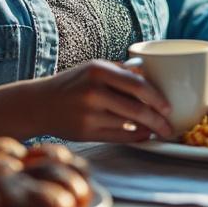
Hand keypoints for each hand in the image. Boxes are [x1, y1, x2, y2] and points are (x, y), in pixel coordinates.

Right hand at [41, 60, 174, 141]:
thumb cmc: (72, 84)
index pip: (138, 85)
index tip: (169, 107)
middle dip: (159, 120)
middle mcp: (93, 92)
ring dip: (148, 129)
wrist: (38, 104)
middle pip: (137, 109)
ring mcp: (88, 114)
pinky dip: (134, 137)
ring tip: (158, 130)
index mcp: (98, 71)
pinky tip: (142, 135)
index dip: (158, 98)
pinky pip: (118, 137)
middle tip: (169, 126)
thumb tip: (153, 77)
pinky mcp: (85, 132)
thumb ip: (122, 71)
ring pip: (129, 124)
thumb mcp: (93, 69)